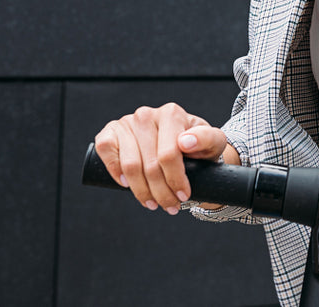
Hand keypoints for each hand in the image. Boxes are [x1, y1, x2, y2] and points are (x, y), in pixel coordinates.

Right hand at [93, 102, 238, 213]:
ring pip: (130, 165)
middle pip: (150, 165)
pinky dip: (115, 171)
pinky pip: (106, 151)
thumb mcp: (212, 142)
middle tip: (171, 206)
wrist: (179, 144)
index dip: (175, 180)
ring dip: (142, 191)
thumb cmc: (197, 145)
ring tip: (154, 203)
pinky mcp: (110, 132)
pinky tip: (127, 184)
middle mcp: (146, 115)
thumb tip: (186, 142)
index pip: (169, 154)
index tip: (183, 195)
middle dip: (161, 192)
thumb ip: (207, 139)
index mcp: (171, 113)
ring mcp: (126, 123)